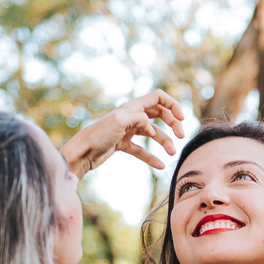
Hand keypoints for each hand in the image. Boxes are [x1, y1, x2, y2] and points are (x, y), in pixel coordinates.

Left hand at [60, 90, 185, 174]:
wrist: (82, 153)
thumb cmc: (98, 135)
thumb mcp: (120, 121)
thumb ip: (139, 119)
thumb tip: (152, 128)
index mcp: (132, 107)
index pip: (158, 97)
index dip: (173, 105)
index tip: (182, 119)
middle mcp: (131, 116)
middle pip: (159, 114)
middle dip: (173, 124)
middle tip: (181, 137)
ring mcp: (127, 130)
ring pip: (152, 134)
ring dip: (165, 142)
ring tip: (172, 154)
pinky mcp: (123, 144)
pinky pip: (141, 150)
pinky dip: (151, 157)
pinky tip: (160, 165)